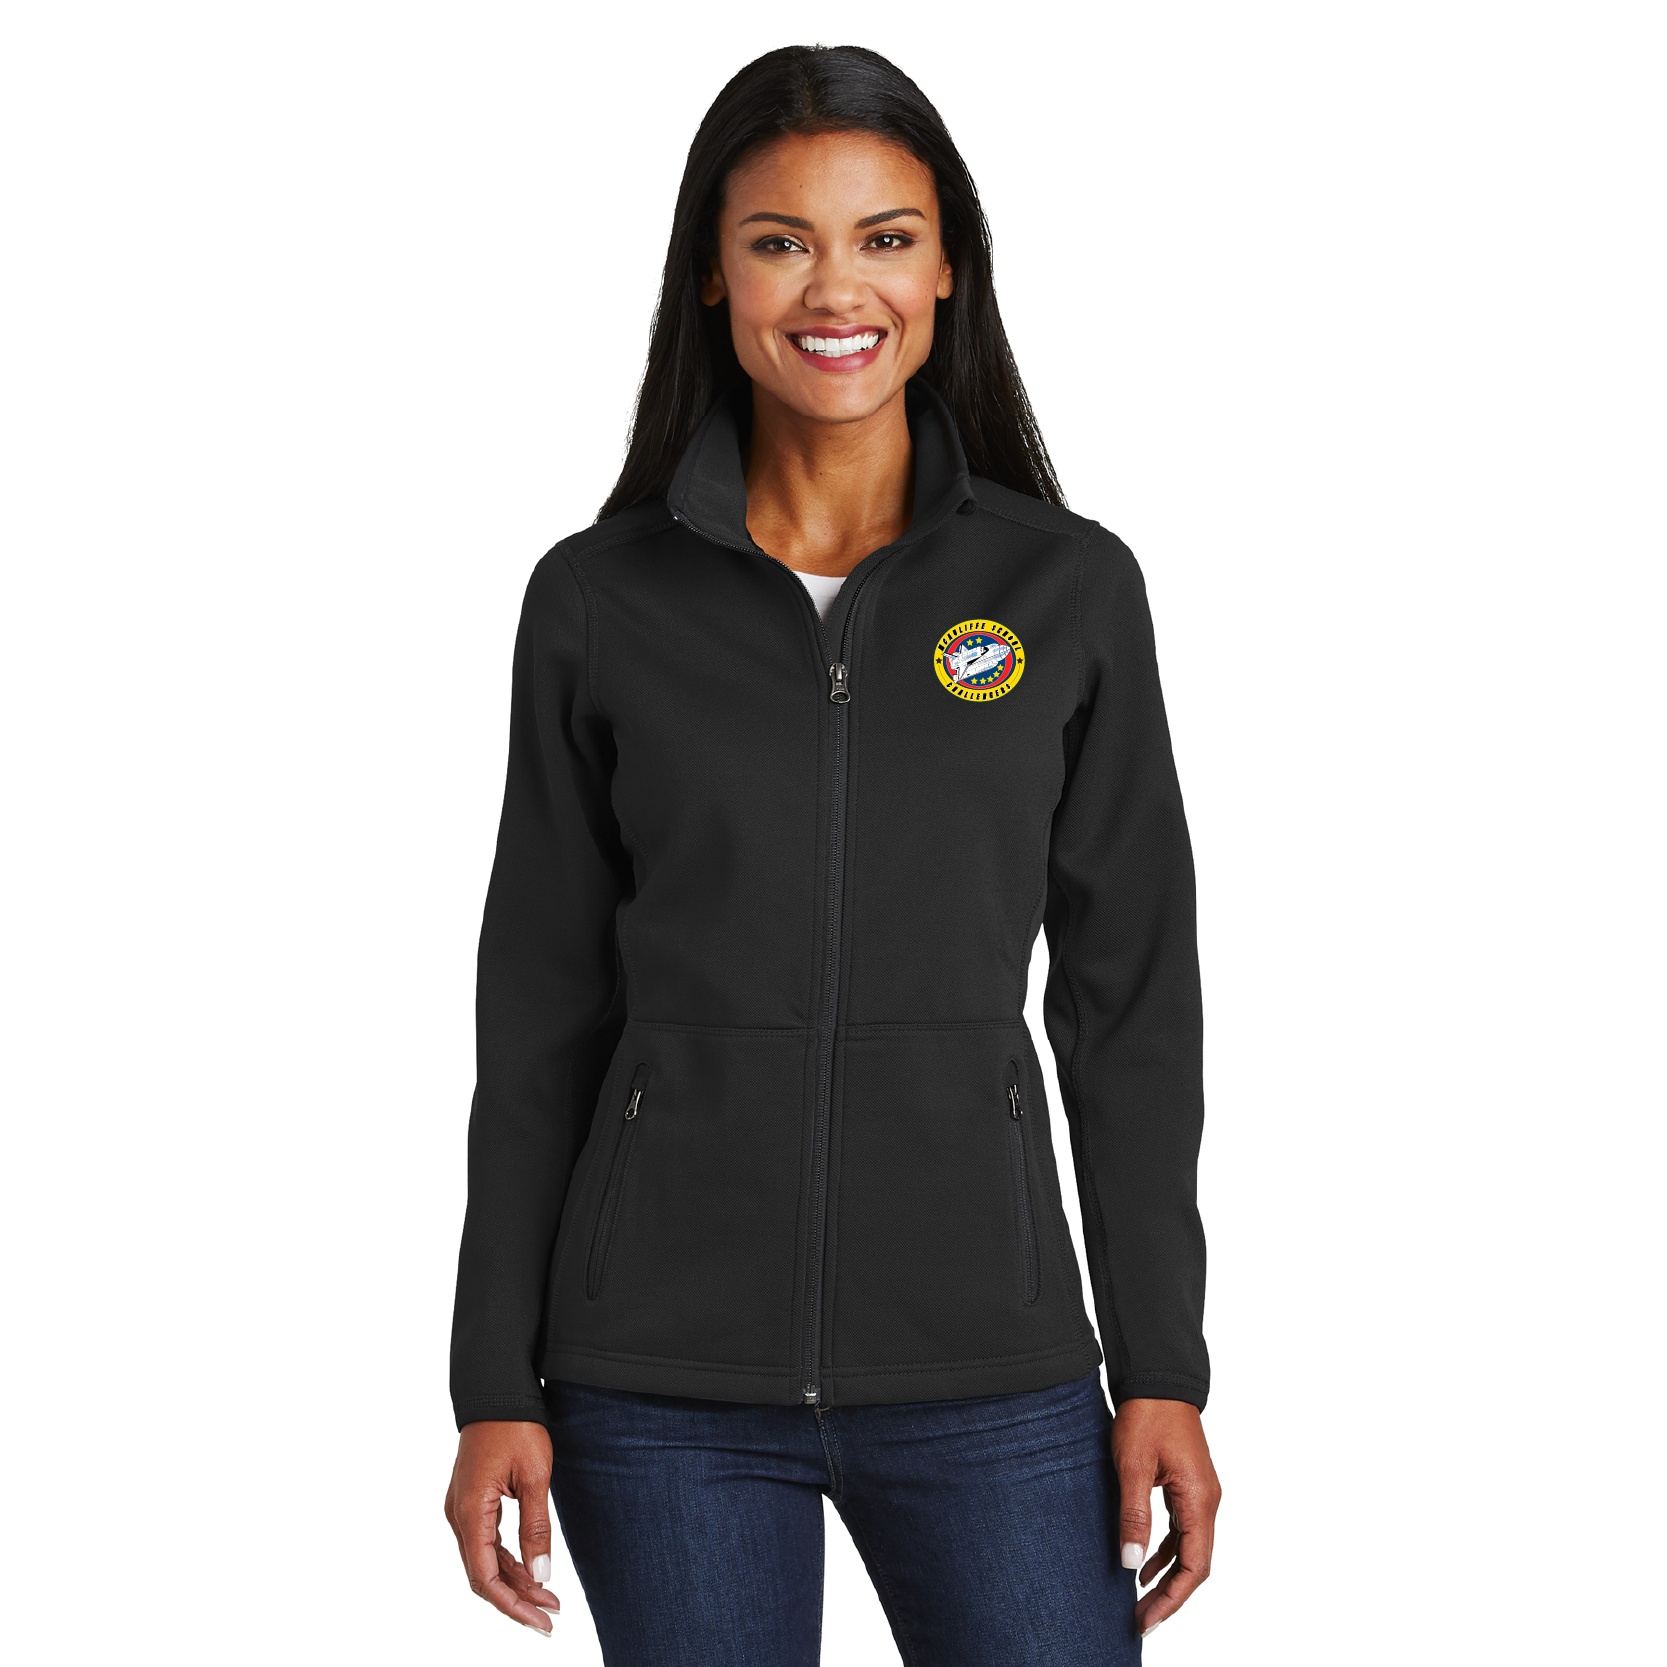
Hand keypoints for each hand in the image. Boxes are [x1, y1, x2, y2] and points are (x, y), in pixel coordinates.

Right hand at [444, 1420, 562, 1635]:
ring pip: (483, 1560)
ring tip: (548, 1596)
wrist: (496, 1391)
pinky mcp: (469, 1501)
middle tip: (551, 1615)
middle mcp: (458, 1515)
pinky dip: (505, 1560)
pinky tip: (529, 1569)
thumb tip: (540, 1575)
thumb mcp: (535, 1475)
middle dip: (516, 1599)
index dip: (512, 1605)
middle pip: (482, 1575)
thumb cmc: (517, 1427)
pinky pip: (483, 1541)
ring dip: (513, 1581)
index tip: (541, 1621)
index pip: (485, 1577)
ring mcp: (460, 1508)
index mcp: (471, 1511)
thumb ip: (536, 1528)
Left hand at [1111, 1397, 1220, 1637]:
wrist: (1158, 1378)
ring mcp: (1199, 1494)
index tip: (1146, 1619)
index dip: (1172, 1598)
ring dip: (1167, 1576)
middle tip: (1139, 1620)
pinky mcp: (1188, 1486)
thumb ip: (1134, 1515)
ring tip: (1139, 1601)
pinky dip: (1165, 1551)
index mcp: (1200, 1499)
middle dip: (1170, 1595)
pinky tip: (1143, 1565)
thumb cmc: (1147, 1415)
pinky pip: (1181, 1530)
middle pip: (1196, 1563)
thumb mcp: (1133, 1465)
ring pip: (1189, 1549)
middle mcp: (1207, 1501)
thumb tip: (1131, 1564)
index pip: (1195, 1565)